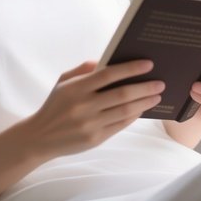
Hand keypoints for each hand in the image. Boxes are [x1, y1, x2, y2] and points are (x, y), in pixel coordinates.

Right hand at [26, 59, 164, 158]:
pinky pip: (120, 125)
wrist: (40, 136)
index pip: (108, 74)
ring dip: (144, 102)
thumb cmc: (55, 104)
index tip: (148, 64)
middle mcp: (84, 106)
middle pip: (122, 94)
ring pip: (125, 111)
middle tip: (160, 82)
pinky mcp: (95, 139)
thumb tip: (107, 61)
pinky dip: (134, 116)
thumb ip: (84, 69)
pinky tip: (142, 109)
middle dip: (145, 87)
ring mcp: (90, 124)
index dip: (130, 68)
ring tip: (157, 95)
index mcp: (76, 88)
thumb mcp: (63, 81)